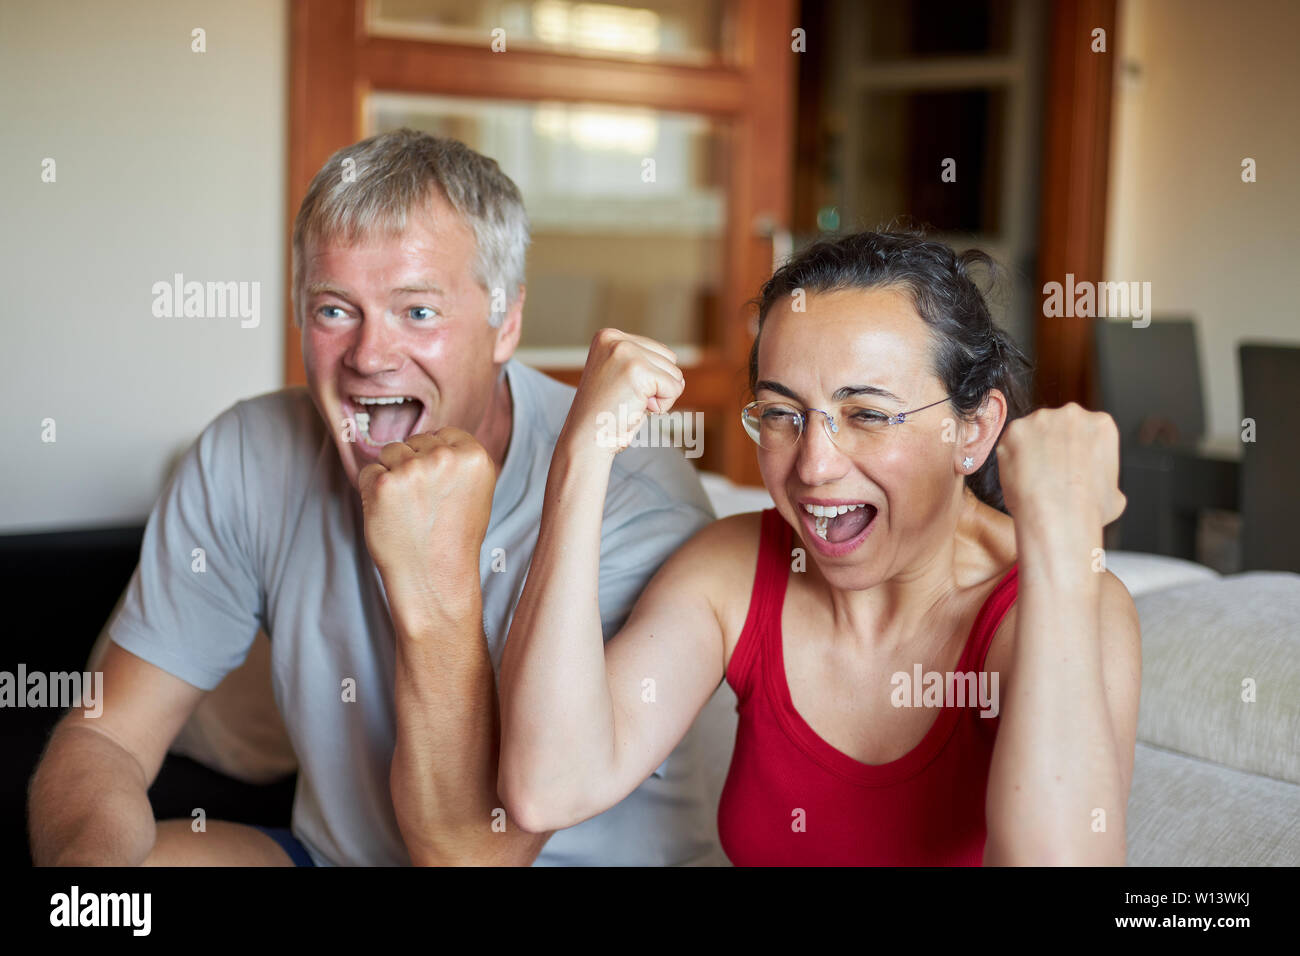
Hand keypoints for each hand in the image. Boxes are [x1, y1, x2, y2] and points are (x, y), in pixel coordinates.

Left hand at [358, 428, 495, 607]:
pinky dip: (372, 492)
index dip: (434, 457)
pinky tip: (390, 515)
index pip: (444, 433)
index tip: (436, 484)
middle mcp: (445, 457)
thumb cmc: (453, 538)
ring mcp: (412, 469)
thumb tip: (432, 439)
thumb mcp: (475, 492)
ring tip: (407, 509)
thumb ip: (458, 461)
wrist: (434, 578)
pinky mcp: (383, 484)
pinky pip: (368, 472)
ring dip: (391, 476)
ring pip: (389, 452)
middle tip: (422, 503)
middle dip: (412, 465)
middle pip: (415, 440)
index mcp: (475, 456)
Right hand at [561, 328, 684, 460]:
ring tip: (630, 404)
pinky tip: (636, 408)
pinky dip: (663, 405)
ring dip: (659, 397)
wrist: (585, 441)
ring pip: (675, 373)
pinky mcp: (638, 370)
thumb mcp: (620, 379)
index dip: (649, 379)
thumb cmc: (605, 417)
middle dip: (657, 386)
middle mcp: (615, 339)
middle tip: (627, 400)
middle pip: (670, 358)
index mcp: (608, 336)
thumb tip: (680, 378)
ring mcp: (626, 352)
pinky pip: (674, 388)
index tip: (621, 392)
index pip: (658, 351)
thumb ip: (644, 366)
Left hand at [996, 404, 1126, 528]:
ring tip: (1033, 478)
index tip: (1070, 467)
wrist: (1059, 517)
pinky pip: (1010, 442)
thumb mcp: (1114, 496)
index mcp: (1101, 425)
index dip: (1076, 452)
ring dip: (1031, 450)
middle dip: (1052, 446)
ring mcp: (1042, 419)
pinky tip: (1018, 476)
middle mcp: (1073, 414)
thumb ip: (1104, 480)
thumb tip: (1100, 490)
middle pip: (1058, 427)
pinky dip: (1011, 457)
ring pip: (1032, 433)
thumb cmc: (1089, 511)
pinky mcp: (1016, 430)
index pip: (1085, 432)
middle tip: (1049, 473)